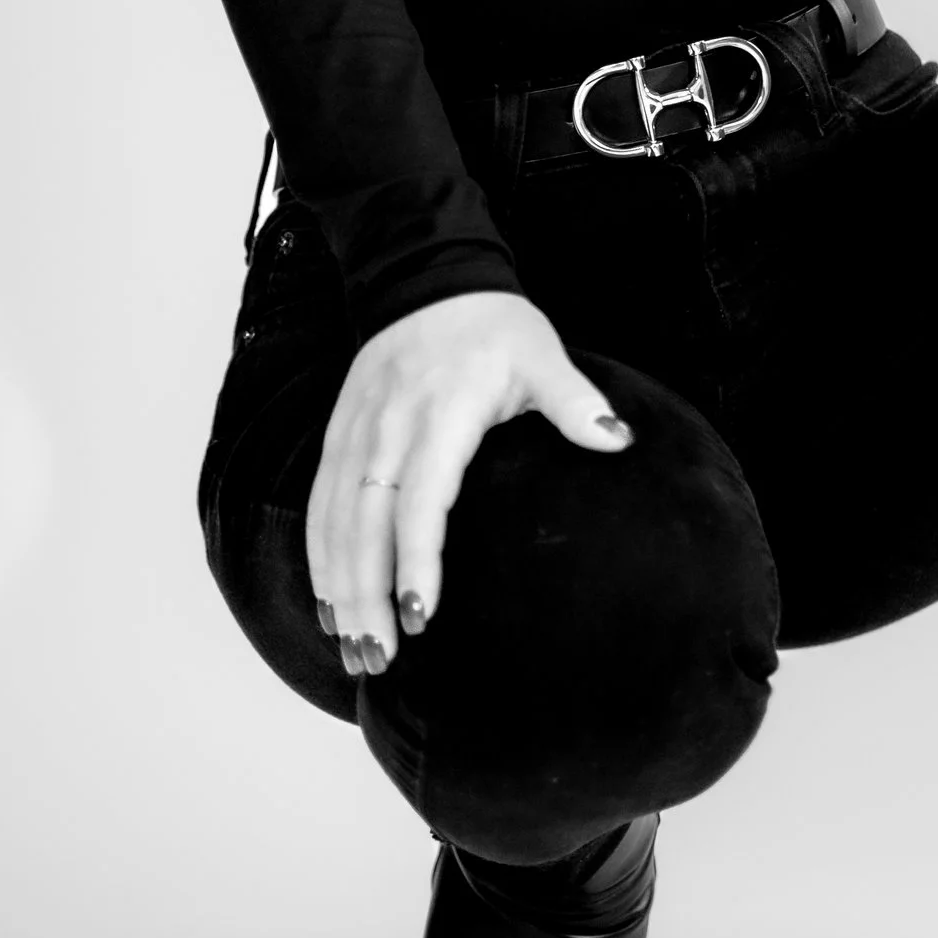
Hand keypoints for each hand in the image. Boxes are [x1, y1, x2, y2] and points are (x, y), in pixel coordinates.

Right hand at [304, 288, 628, 678]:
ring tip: (353, 649)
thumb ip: (576, 401)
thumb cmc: (494, 326)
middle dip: (366, 597)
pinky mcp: (338, 437)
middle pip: (366, 525)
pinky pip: (319, 505)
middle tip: (379, 659)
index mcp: (441, 416)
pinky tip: (328, 603)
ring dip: (339, 589)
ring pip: (335, 523)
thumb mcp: (542, 355)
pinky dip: (319, 557)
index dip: (415, 559)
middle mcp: (389, 430)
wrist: (427, 278)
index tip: (419, 614)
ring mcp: (357, 435)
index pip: (421, 500)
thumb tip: (619, 441)